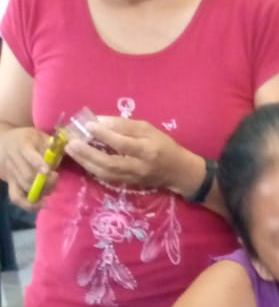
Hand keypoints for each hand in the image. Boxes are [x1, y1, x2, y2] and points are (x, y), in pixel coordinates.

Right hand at [0, 125, 59, 206]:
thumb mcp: (40, 136)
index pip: (28, 156)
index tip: (48, 171)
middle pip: (28, 176)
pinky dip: (28, 204)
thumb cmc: (29, 139)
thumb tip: (66, 150)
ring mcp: (10, 173)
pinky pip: (15, 197)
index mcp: (22, 145)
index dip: (38, 163)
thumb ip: (52, 145)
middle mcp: (13, 159)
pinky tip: (41, 204)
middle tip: (56, 177)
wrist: (5, 141)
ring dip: (42, 191)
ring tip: (51, 186)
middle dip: (46, 181)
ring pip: (25, 187)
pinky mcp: (10, 183)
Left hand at [66, 115, 198, 194]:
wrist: (178, 172)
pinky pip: (107, 178)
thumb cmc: (163, 145)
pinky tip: (83, 160)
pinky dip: (93, 169)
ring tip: (71, 150)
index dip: (105, 135)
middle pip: (110, 162)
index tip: (88, 125)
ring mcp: (133, 178)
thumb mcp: (148, 129)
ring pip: (106, 173)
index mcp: (147, 150)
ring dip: (86, 162)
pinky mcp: (129, 184)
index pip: (123, 143)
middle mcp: (139, 166)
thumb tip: (99, 121)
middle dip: (88, 153)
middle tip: (72, 142)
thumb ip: (124, 126)